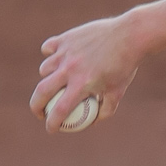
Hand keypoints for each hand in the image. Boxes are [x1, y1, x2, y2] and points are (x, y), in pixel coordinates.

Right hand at [29, 14, 146, 131]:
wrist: (129, 36)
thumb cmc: (125, 66)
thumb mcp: (118, 91)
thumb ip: (105, 109)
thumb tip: (92, 122)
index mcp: (82, 85)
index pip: (60, 110)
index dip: (52, 123)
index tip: (50, 129)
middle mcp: (70, 69)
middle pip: (41, 92)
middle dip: (36, 106)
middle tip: (40, 111)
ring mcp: (65, 53)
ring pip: (45, 69)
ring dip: (46, 79)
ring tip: (54, 83)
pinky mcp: (65, 38)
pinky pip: (48, 49)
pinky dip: (50, 55)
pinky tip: (56, 60)